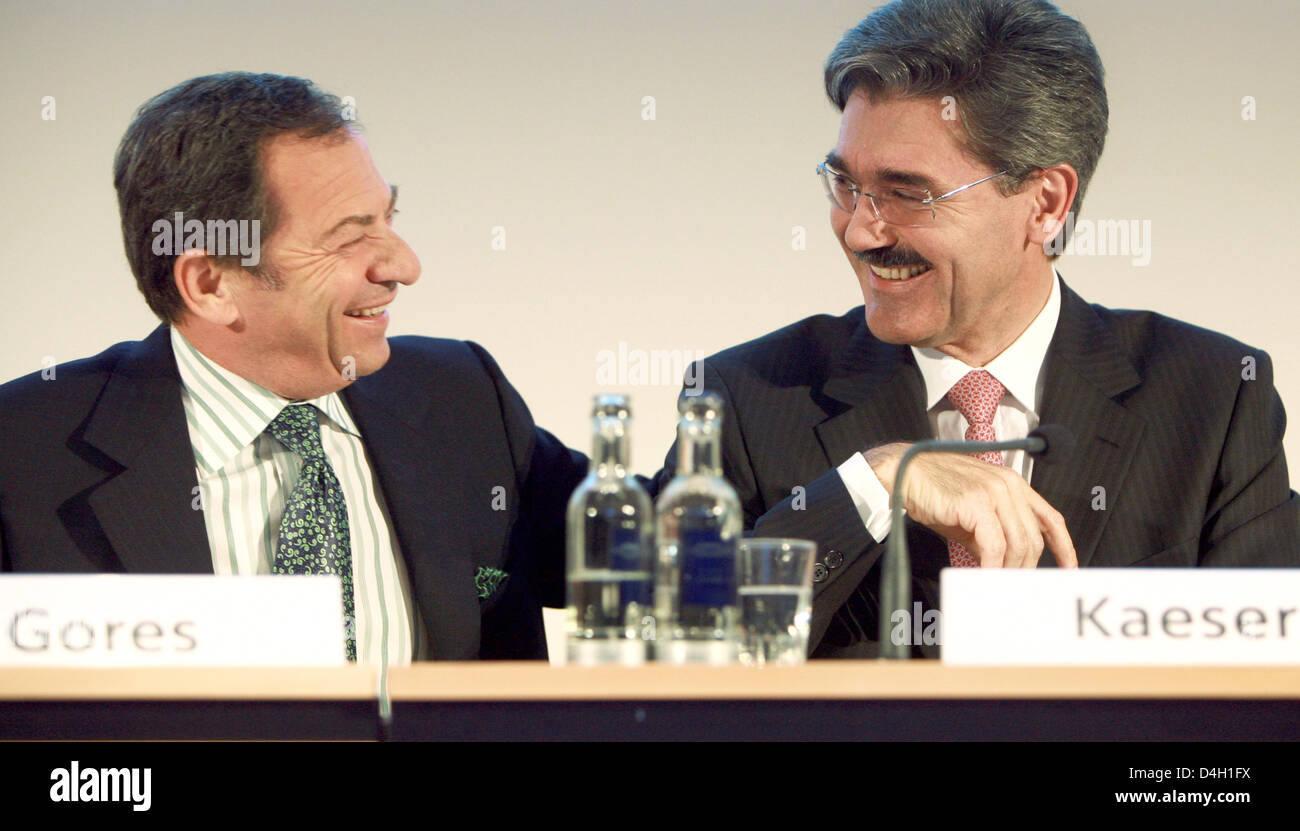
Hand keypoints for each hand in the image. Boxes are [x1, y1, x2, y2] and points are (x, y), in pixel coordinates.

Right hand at [865, 443, 1077, 567]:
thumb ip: (993, 534)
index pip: (1050, 518)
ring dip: (1009, 571)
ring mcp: (994, 492)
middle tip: (1014, 587)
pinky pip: (994, 546)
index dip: (1064, 546)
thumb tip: (1003, 564)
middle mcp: (1008, 485)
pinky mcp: (976, 503)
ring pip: (1017, 544)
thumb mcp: (971, 513)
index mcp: (1013, 484)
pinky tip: (985, 576)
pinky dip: (992, 567)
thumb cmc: (933, 491)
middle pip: (1032, 538)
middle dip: (1026, 568)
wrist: (904, 473)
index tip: (1068, 568)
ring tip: (997, 585)